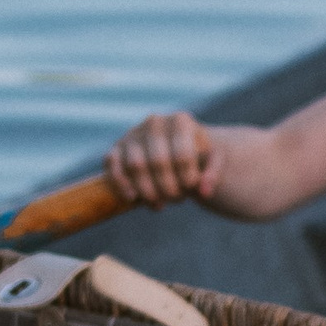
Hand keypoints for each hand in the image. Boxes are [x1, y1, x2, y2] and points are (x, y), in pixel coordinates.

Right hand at [106, 111, 226, 211]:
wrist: (174, 147)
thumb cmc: (196, 154)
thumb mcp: (211, 160)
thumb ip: (212, 173)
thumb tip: (204, 192)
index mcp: (180, 121)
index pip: (183, 155)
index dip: (187, 179)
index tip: (191, 188)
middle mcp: (155, 122)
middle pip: (158, 162)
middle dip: (168, 189)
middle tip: (177, 200)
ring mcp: (133, 134)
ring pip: (136, 166)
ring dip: (148, 191)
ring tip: (160, 204)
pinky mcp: (117, 148)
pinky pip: (113, 166)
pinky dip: (121, 184)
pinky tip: (133, 199)